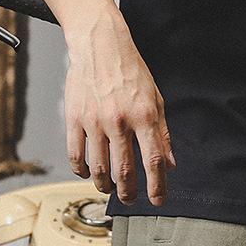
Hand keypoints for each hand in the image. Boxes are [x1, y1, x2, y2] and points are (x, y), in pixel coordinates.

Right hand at [64, 10, 176, 205]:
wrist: (101, 46)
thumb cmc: (130, 71)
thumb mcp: (156, 98)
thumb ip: (162, 133)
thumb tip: (170, 162)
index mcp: (144, 115)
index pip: (154, 159)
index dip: (157, 185)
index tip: (158, 200)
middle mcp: (120, 121)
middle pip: (125, 171)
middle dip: (129, 193)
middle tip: (130, 199)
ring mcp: (95, 121)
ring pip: (99, 169)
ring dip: (105, 186)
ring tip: (110, 188)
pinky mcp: (74, 119)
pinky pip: (76, 156)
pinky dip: (82, 171)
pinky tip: (88, 173)